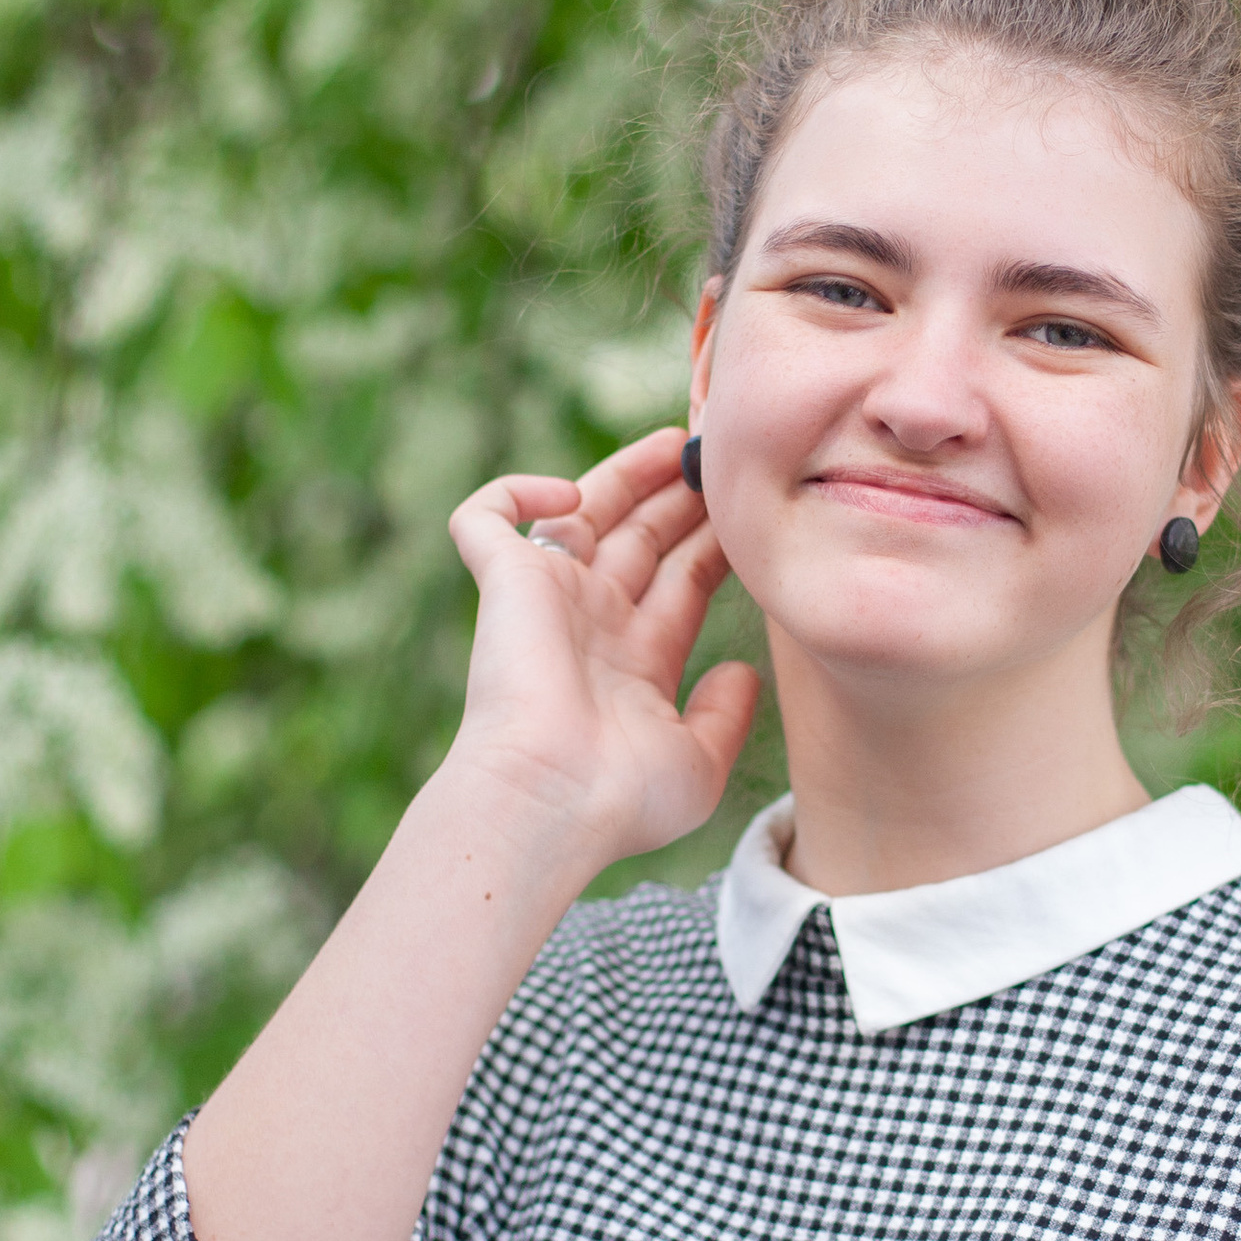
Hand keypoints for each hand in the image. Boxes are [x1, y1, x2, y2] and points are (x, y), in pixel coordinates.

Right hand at [443, 426, 760, 865]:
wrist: (550, 796)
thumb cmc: (620, 795)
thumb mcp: (699, 762)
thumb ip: (726, 714)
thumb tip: (746, 670)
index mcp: (636, 662)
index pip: (681, 582)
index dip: (714, 544)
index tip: (754, 512)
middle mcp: (592, 624)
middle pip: (641, 538)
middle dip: (682, 499)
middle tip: (724, 461)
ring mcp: (546, 599)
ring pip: (583, 513)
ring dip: (629, 474)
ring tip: (681, 443)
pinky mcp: (502, 582)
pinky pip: (486, 517)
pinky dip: (515, 491)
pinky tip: (568, 496)